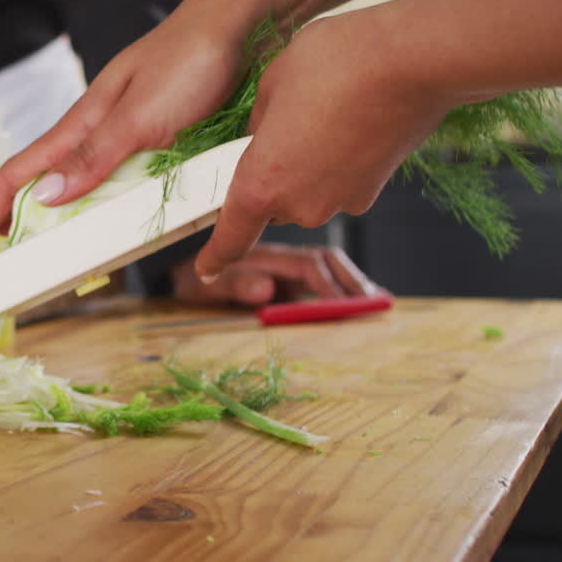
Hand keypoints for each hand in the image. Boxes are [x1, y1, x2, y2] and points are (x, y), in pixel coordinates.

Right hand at [0, 4, 245, 252]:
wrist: (250, 22)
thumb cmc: (193, 58)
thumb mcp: (141, 114)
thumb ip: (95, 155)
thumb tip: (45, 196)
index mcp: (88, 120)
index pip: (25, 169)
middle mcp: (104, 130)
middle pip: (45, 178)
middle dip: (7, 211)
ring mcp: (134, 136)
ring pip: (83, 183)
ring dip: (53, 213)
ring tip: (31, 240)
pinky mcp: (166, 141)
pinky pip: (127, 182)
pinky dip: (106, 206)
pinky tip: (106, 217)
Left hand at [172, 243, 382, 306]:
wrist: (181, 272)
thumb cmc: (193, 280)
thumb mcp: (208, 288)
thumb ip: (236, 287)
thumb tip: (266, 291)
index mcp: (268, 257)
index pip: (307, 266)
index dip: (329, 284)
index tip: (347, 304)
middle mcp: (283, 257)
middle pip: (328, 262)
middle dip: (353, 281)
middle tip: (376, 303)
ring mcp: (288, 264)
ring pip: (331, 267)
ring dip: (355, 282)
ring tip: (379, 302)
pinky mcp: (291, 274)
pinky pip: (324, 275)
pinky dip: (346, 285)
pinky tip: (366, 298)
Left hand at [194, 11, 454, 279]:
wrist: (413, 60)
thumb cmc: (335, 63)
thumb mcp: (272, 84)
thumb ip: (258, 123)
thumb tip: (264, 137)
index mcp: (262, 183)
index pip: (231, 236)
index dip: (215, 257)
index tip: (206, 270)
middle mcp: (300, 206)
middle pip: (272, 205)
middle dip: (270, 177)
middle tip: (284, 127)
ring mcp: (341, 202)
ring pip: (307, 194)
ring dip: (306, 166)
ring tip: (322, 114)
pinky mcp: (374, 191)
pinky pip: (340, 184)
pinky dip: (338, 163)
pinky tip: (349, 124)